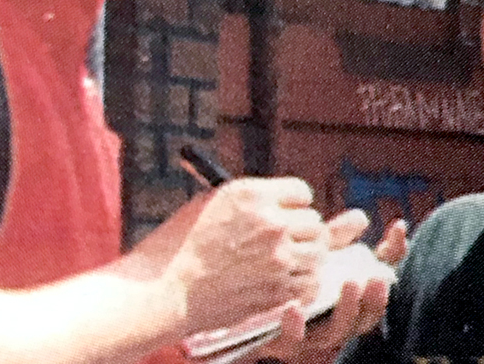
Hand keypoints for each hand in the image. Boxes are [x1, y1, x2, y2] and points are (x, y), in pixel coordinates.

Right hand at [161, 178, 328, 333]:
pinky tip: (287, 283)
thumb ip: (250, 200)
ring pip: (318, 254)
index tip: (286, 213)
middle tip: (289, 241)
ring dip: (306, 258)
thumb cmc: (179, 245)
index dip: (294, 204)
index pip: (301, 191)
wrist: (165, 289)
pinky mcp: (277, 291)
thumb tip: (280, 203)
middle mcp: (271, 223)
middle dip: (303, 231)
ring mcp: (277, 258)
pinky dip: (304, 285)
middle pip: (314, 222)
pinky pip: (311, 284)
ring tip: (288, 263)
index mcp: (253, 194)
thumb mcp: (211, 203)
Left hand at [258, 215, 407, 360]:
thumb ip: (336, 239)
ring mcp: (310, 336)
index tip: (396, 230)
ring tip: (350, 284)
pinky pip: (291, 340)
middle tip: (375, 277)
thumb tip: (361, 217)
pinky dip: (295, 326)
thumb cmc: (284, 273)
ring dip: (347, 310)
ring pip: (336, 332)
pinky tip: (293, 307)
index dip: (392, 259)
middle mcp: (334, 323)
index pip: (377, 286)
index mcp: (347, 301)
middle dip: (374, 298)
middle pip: (364, 318)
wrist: (240, 297)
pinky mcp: (282, 343)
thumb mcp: (310, 254)